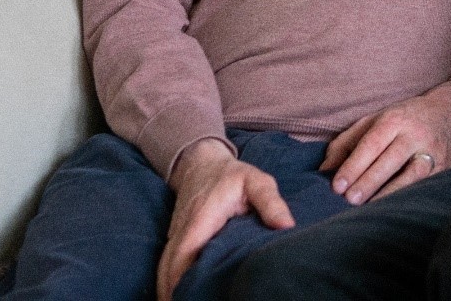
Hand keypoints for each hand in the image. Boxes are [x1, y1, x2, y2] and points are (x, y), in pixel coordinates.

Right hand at [156, 138, 293, 300]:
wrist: (203, 162)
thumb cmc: (233, 174)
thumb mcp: (257, 181)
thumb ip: (271, 203)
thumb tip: (287, 226)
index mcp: (201, 220)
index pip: (184, 256)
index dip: (182, 281)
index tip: (190, 297)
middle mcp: (182, 230)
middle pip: (168, 269)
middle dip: (173, 291)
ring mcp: (175, 235)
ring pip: (164, 268)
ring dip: (170, 288)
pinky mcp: (176, 238)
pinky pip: (168, 263)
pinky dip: (170, 279)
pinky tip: (180, 294)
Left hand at [321, 76, 450, 204]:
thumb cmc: (404, 119)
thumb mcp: (375, 120)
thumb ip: (346, 142)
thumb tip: (323, 170)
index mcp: (394, 120)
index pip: (372, 144)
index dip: (354, 165)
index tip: (337, 186)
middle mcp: (415, 134)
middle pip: (390, 160)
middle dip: (368, 181)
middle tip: (349, 200)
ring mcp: (432, 152)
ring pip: (411, 175)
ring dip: (389, 193)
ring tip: (368, 209)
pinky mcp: (445, 168)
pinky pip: (426, 185)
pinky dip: (408, 197)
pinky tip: (392, 209)